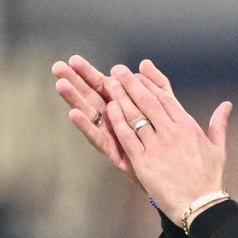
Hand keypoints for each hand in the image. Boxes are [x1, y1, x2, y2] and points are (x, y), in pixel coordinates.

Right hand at [53, 56, 172, 187]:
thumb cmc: (168, 144)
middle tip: (57, 67)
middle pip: (91, 98)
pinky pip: (98, 138)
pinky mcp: (114, 153)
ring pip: (90, 115)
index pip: (102, 86)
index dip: (88, 73)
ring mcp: (112, 137)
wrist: (180, 179)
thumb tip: (143, 63)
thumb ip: (156, 86)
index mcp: (123, 108)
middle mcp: (113, 121)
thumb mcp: (164, 110)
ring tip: (61, 84)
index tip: (73, 59)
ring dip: (75, 100)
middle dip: (75, 82)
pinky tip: (74, 114)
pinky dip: (87, 126)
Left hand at [103, 61, 232, 224]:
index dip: (150, 82)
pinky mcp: (144, 162)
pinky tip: (109, 108)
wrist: (200, 206)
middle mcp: (172, 133)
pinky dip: (118, 121)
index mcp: (189, 127)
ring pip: (136, 115)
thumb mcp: (218, 149)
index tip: (139, 71)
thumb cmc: (210, 179)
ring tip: (109, 82)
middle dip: (131, 83)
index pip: (166, 98)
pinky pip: (128, 137)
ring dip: (121, 97)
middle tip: (118, 70)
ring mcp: (157, 146)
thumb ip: (219, 124)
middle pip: (148, 102)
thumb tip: (227, 105)